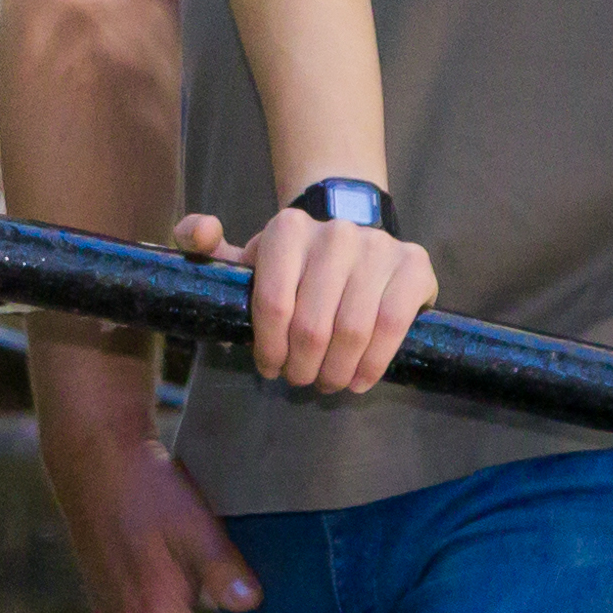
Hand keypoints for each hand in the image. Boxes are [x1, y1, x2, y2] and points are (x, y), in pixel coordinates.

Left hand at [200, 204, 439, 395]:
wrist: (353, 242)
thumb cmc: (291, 265)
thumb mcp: (246, 257)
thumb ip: (206, 246)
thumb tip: (199, 231)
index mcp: (287, 229)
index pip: (273, 304)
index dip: (269, 348)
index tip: (269, 368)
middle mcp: (335, 232)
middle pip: (312, 325)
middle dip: (303, 366)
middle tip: (301, 380)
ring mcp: (378, 246)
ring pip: (353, 329)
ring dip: (336, 370)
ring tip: (328, 382)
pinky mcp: (413, 264)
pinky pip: (393, 324)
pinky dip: (374, 362)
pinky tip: (359, 378)